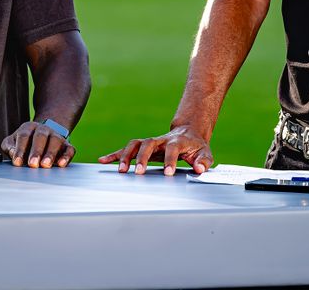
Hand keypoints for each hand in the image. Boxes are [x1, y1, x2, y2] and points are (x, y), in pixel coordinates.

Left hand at [1, 121, 73, 167]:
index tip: (17, 162)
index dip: (20, 149)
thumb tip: (13, 154)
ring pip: (55, 141)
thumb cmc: (24, 143)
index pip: (24, 136)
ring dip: (50, 153)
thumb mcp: (12, 142)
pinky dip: (66, 156)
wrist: (44, 136)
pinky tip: (61, 164)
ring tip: (45, 165)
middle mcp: (43, 129)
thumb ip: (10, 147)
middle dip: (36, 151)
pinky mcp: (67, 145)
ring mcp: (56, 136)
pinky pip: (69, 149)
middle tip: (32, 164)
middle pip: (40, 137)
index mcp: (28, 127)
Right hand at [97, 126, 213, 175]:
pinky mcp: (142, 147)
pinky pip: (126, 149)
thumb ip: (203, 162)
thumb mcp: (205, 154)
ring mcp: (150, 142)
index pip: (172, 149)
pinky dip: (114, 154)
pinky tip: (103, 160)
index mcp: (177, 142)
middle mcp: (160, 140)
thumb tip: (198, 169)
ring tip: (120, 170)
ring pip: (135, 144)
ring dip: (126, 156)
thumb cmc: (196, 147)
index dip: (170, 160)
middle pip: (148, 144)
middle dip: (142, 158)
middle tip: (138, 172)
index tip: (168, 173)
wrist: (188, 134)